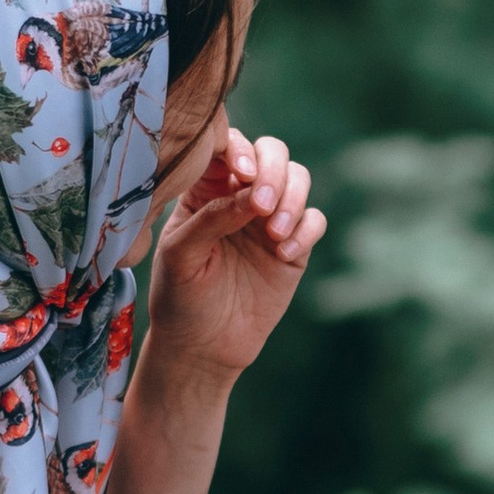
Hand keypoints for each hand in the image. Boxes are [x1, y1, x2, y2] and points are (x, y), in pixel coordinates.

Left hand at [144, 133, 325, 384]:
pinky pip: (314, 220)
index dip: (239, 147)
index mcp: (206, 188)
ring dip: (292, 198)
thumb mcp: (181, 255)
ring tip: (274, 233)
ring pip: (298, 179)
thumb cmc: (180, 297)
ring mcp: (270, 219)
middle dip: (272, 171)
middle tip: (261, 205)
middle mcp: (240, 195)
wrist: (202, 347)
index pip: (228, 146)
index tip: (241, 171)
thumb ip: (211, 218)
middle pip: (271, 153)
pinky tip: (283, 255)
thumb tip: (250, 194)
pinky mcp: (295, 247)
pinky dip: (305, 231)